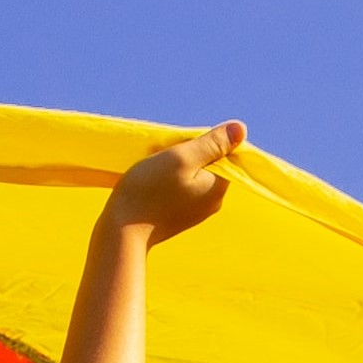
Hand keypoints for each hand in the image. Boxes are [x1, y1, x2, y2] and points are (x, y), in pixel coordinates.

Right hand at [104, 122, 246, 240]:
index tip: (179, 149)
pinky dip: (169, 180)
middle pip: (209, 163)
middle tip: (164, 158)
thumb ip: (213, 144)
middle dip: (188, 154)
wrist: (122, 232)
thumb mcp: (182, 158)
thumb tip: (241, 129)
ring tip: (156, 171)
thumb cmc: (149, 191)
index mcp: (218, 187)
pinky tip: (153, 184)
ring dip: (177, 166)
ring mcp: (197, 211)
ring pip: (193, 175)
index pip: (224, 153)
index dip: (201, 143)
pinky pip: (181, 188)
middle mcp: (213, 202)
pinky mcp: (180, 215)